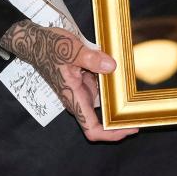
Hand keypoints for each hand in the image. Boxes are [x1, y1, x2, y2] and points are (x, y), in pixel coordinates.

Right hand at [1, 20, 137, 142]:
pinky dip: (112, 85)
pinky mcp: (83, 79)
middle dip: (119, 119)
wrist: (35, 41)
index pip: (92, 129)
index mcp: (74, 97)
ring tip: (137, 95)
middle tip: (141, 113)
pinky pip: (101, 86)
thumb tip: (111, 66)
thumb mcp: (70, 49)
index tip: (130, 129)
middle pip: (101, 119)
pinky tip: (123, 75)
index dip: (111, 134)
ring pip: (103, 102)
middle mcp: (78, 97)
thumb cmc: (49, 47)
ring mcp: (81, 89)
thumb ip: (91, 59)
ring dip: (117, 101)